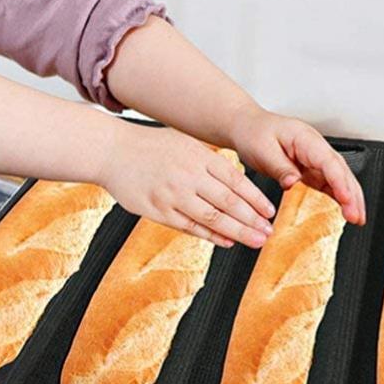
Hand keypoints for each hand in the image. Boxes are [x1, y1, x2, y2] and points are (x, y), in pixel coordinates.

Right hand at [95, 122, 278, 248]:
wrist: (112, 151)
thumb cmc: (150, 146)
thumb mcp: (184, 142)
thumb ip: (209, 160)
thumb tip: (237, 179)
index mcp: (198, 156)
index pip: (236, 180)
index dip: (256, 199)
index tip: (270, 212)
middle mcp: (189, 175)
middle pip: (229, 202)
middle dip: (253, 220)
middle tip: (269, 232)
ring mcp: (173, 195)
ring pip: (213, 218)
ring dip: (238, 232)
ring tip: (256, 241)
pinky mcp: (158, 210)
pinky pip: (190, 227)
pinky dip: (211, 236)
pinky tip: (226, 242)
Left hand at [229, 103, 366, 224]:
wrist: (245, 126)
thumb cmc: (253, 132)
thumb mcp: (262, 149)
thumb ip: (280, 167)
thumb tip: (294, 184)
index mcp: (305, 138)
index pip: (329, 161)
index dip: (340, 181)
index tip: (346, 199)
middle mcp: (314, 148)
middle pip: (340, 171)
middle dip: (352, 194)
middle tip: (356, 217)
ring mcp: (314, 159)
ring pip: (338, 178)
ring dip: (349, 198)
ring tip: (356, 219)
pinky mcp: (309, 170)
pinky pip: (327, 184)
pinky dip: (336, 198)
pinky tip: (341, 212)